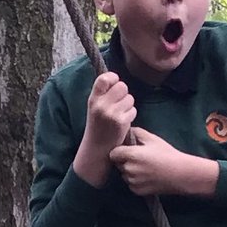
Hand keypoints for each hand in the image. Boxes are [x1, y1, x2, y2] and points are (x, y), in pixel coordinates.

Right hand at [73, 72, 135, 186]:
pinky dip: (130, 115)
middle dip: (123, 93)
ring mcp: (111, 114)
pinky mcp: (121, 122)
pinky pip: (133, 110)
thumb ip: (103, 93)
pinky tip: (123, 122)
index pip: (104, 78)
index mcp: (93, 99)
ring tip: (120, 114)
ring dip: (128, 105)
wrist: (97, 149)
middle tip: (119, 103)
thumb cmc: (98, 126)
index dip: (113, 78)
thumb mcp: (94, 107)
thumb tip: (116, 78)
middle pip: (122, 86)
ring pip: (129, 98)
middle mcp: (101, 105)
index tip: (114, 83)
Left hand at [109, 127, 218, 197]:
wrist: (180, 174)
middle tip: (140, 158)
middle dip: (125, 161)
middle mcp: (129, 169)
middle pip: (118, 164)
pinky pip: (131, 184)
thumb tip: (127, 131)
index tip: (127, 150)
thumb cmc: (167, 154)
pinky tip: (148, 176)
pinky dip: (136, 181)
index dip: (119, 151)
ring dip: (130, 171)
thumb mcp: (152, 139)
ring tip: (145, 168)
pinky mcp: (137, 191)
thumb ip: (136, 132)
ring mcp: (132, 182)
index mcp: (131, 155)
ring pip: (124, 175)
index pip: (113, 153)